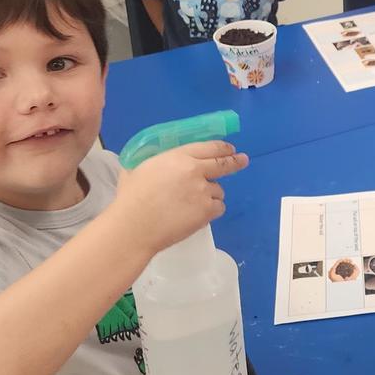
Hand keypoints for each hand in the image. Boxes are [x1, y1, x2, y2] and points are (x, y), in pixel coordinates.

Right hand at [112, 141, 248, 257]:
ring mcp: (203, 191)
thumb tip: (161, 164)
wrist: (134, 226)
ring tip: (191, 204)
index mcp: (178, 157)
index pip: (208, 148)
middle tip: (243, 160)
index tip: (230, 149)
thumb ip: (155, 163)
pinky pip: (218, 207)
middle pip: (223, 164)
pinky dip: (211, 210)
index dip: (222, 148)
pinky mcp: (207, 210)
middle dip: (236, 162)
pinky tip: (196, 214)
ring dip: (210, 195)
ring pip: (218, 190)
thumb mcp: (138, 168)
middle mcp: (195, 171)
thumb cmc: (130, 199)